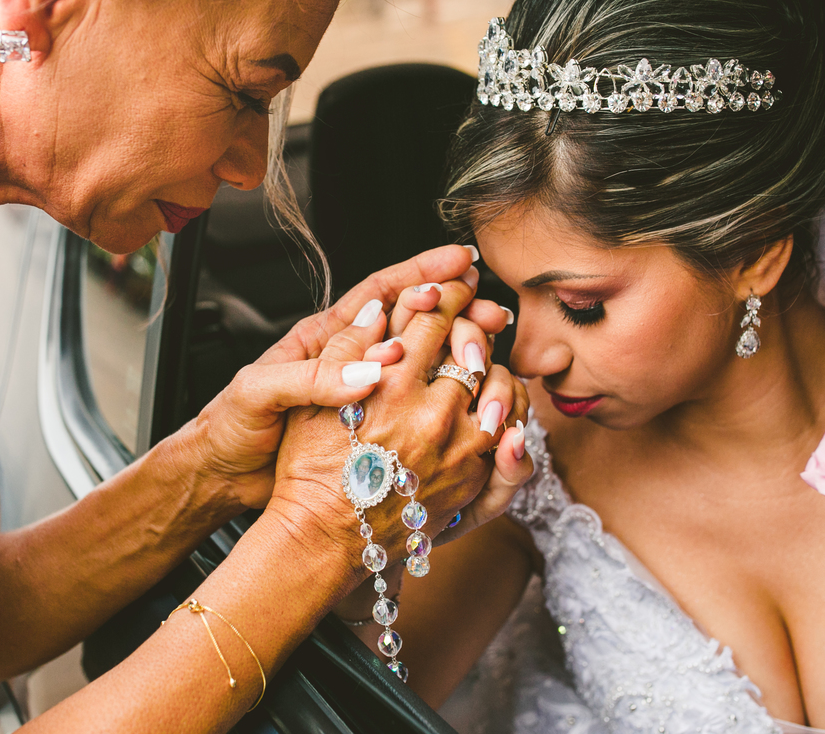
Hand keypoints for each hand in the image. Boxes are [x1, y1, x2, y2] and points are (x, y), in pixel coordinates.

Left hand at [185, 245, 508, 508]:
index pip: (379, 293)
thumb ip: (311, 379)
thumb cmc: (230, 430)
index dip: (421, 274)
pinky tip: (476, 398)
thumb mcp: (259, 395)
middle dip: (456, 309)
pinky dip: (448, 398)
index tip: (460, 262)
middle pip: (413, 322)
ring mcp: (362, 396)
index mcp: (322, 339)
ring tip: (495, 344)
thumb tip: (374, 369)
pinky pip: (416, 406)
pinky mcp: (371, 431)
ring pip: (423, 363)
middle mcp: (347, 361)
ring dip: (460, 349)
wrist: (221, 479)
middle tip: (494, 310)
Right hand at [266, 269, 531, 576]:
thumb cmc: (312, 471)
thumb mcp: (311, 402)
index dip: (446, 293)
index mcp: (391, 385)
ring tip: (483, 364)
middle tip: (475, 316)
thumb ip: (344, 349)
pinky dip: (510, 414)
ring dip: (496, 369)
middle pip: (475, 348)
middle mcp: (433, 414)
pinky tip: (494, 406)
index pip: (434, 318)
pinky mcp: (474, 481)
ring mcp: (459, 449)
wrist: (324, 540)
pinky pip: (512, 435)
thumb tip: (378, 309)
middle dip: (476, 324)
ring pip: (503, 387)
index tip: (452, 284)